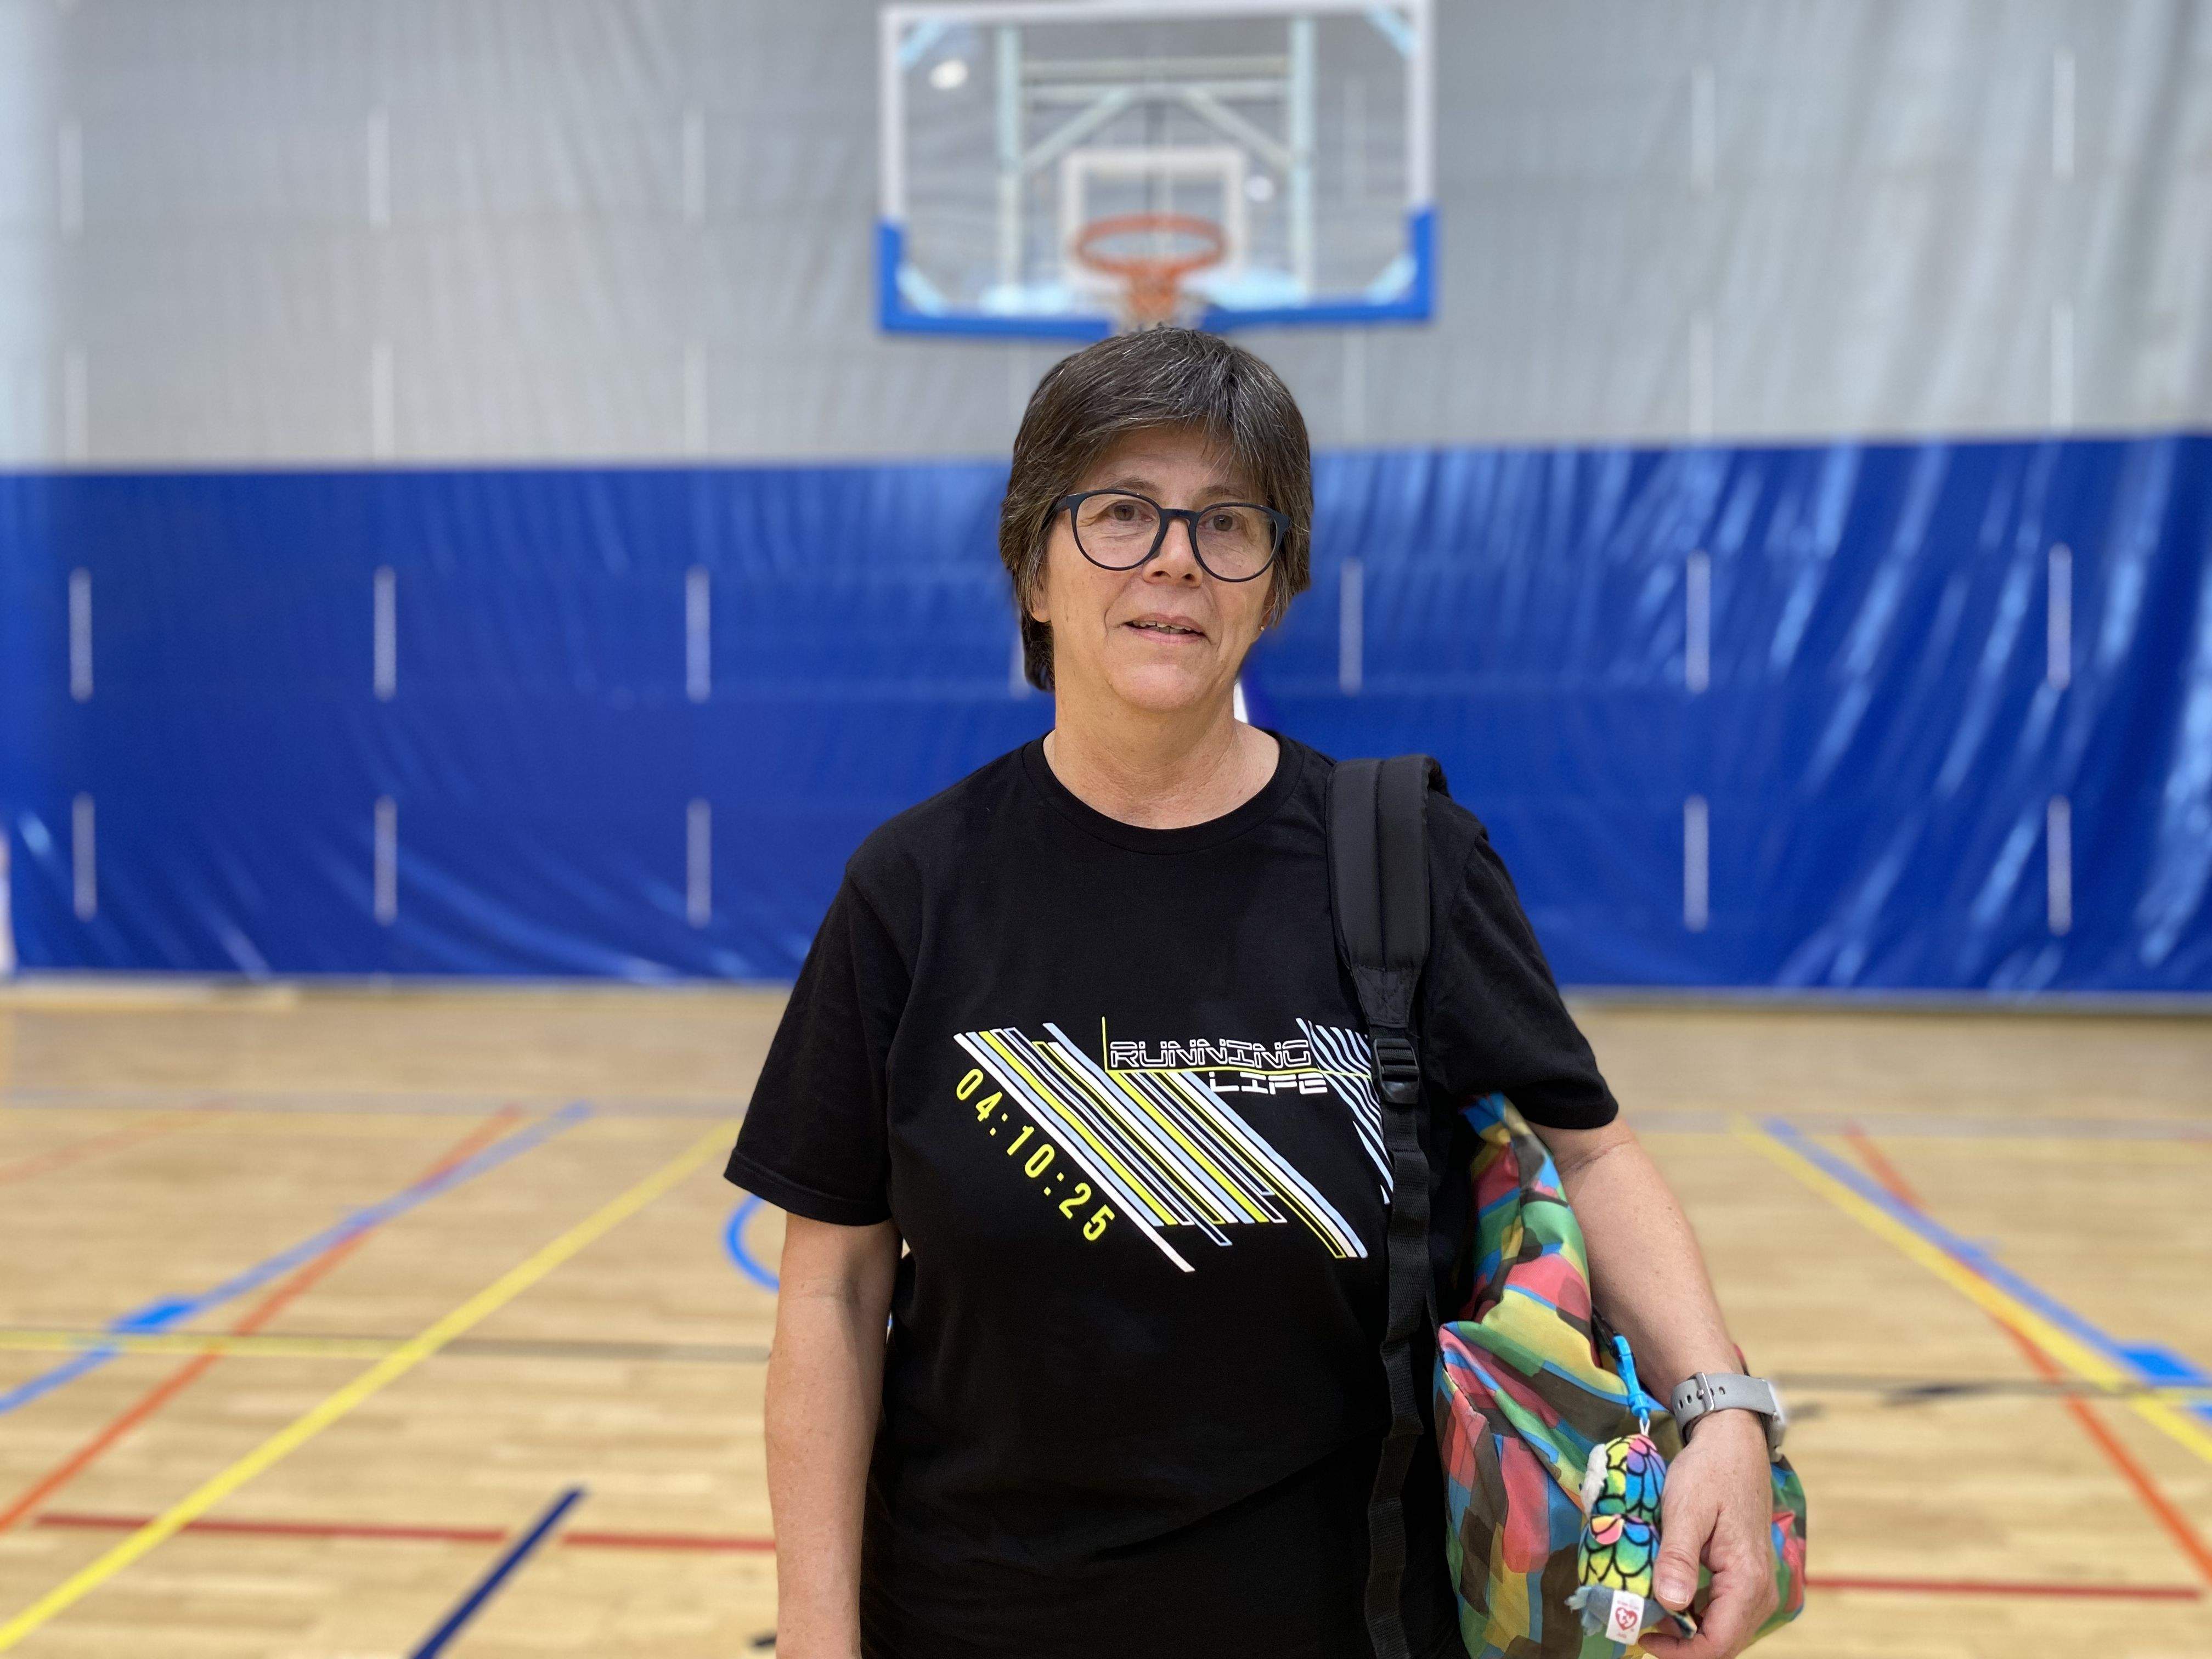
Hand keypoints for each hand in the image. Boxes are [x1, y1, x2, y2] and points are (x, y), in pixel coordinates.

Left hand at [1639, 1411, 1776, 1658]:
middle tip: (1639, 1624)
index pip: (1718, 1644)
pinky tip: (1669, 1595)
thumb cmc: (1709, 1472)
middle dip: (1681, 1644)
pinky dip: (1697, 1612)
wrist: (1733, 1445)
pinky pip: (1724, 1610)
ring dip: (1687, 1630)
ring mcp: (1757, 1584)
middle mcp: (1760, 1590)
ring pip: (1723, 1629)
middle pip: (1722, 1642)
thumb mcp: (1685, 1510)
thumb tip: (1669, 1604)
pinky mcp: (1748, 1576)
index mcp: (1747, 1580)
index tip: (1642, 1637)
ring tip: (1649, 1611)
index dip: (1679, 1652)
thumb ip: (1678, 1558)